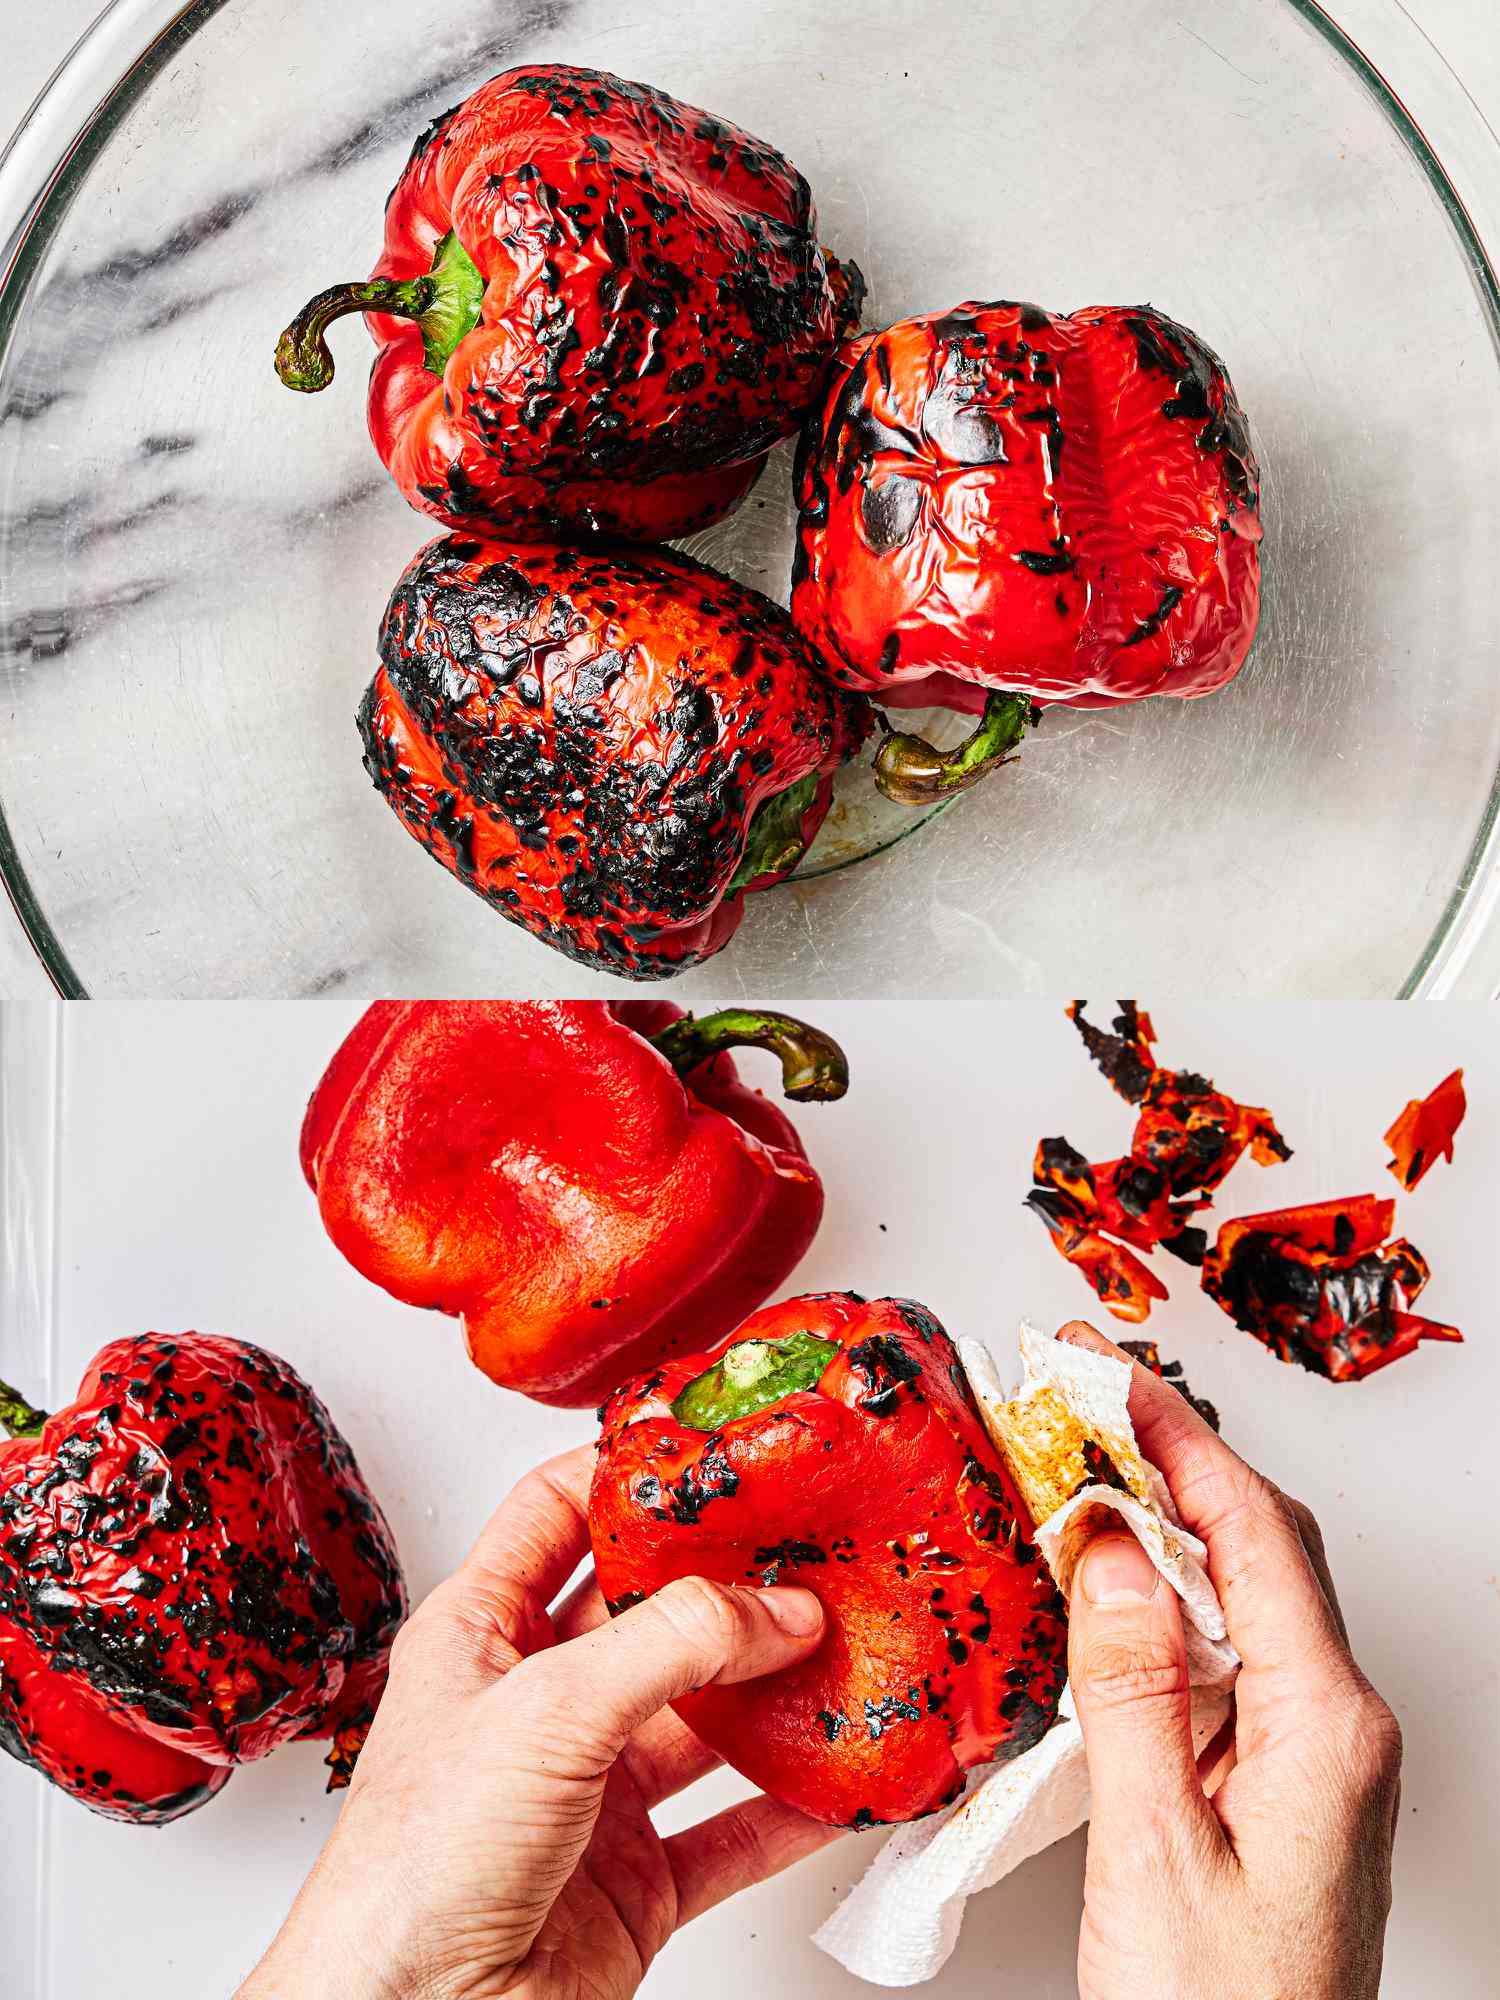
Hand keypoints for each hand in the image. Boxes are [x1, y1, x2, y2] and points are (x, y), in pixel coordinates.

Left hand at [237, 1445, 837, 1999]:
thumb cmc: (411, 1871)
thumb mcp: (547, 1711)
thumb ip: (668, 1643)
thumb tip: (771, 1603)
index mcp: (482, 1632)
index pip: (557, 1513)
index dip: (629, 1475)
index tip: (710, 1451)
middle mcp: (537, 1701)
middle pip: (650, 1612)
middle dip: (729, 1582)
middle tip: (806, 1546)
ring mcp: (591, 1791)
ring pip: (702, 1718)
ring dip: (774, 1692)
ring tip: (845, 1650)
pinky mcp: (634, 1878)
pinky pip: (732, 1829)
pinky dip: (790, 1808)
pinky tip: (838, 1781)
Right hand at [1059, 1323, 1401, 1999]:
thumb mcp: (1153, 1851)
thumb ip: (1131, 1688)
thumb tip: (1107, 1548)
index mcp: (1326, 1730)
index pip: (1253, 1535)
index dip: (1176, 1439)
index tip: (1106, 1374)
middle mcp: (1338, 1728)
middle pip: (1262, 1543)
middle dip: (1173, 1454)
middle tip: (1083, 1391)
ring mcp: (1316, 1751)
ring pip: (1246, 1588)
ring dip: (1165, 1515)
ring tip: (1083, 1459)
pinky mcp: (1281, 1776)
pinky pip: (1228, 1646)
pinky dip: (1166, 1590)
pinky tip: (1109, 1579)